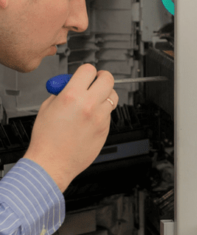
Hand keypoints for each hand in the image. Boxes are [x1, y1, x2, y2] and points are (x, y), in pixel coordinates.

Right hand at [24, 64, 118, 191]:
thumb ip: (63, 92)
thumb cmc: (46, 139)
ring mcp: (100, 117)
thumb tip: (72, 83)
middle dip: (102, 77)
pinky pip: (109, 113)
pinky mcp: (106, 129)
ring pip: (113, 96)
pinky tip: (90, 119)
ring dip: (105, 95)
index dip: (87, 71)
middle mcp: (89, 105)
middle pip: (108, 79)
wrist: (51, 164)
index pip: (89, 70)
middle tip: (97, 81)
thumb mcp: (47, 107)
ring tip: (94, 101)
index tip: (86, 74)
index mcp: (72, 96)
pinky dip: (102, 112)